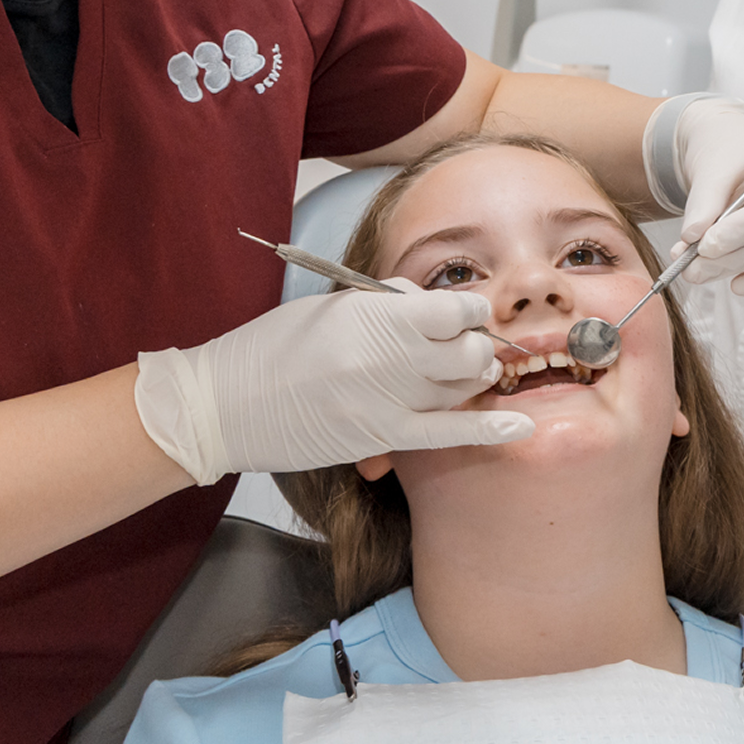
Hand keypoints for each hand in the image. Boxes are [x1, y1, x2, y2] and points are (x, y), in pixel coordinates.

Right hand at [134, 280, 534, 484]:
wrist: (223, 406)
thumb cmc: (272, 347)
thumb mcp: (330, 306)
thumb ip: (385, 304)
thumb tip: (431, 304)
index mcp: (372, 317)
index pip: (453, 308)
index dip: (468, 309)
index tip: (467, 312)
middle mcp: (387, 358)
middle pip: (467, 350)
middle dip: (476, 344)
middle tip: (464, 344)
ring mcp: (386, 403)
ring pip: (462, 388)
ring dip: (474, 377)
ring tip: (469, 372)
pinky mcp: (380, 439)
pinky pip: (448, 434)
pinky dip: (489, 429)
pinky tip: (520, 425)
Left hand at [670, 100, 743, 296]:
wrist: (734, 148)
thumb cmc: (730, 146)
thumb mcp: (713, 163)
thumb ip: (704, 201)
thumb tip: (693, 238)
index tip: (707, 245)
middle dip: (738, 255)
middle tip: (694, 267)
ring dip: (742, 267)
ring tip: (699, 271)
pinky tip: (736, 284)